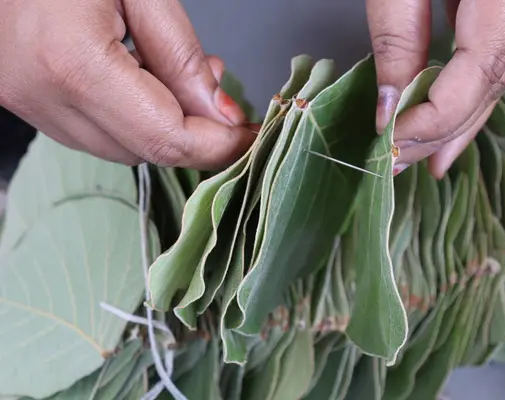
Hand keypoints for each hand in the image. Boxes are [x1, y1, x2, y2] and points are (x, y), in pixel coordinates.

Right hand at [0, 0, 255, 169]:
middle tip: (218, 89)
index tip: (252, 134)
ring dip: (161, 123)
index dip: (218, 145)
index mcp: (73, 61)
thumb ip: (181, 54)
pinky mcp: (22, 97)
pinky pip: (92, 129)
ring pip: (120, 147)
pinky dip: (128, 115)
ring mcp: (26, 101)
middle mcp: (42, 95)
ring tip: (174, 69)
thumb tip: (220, 114)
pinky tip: (137, 74)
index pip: (165, 138)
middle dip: (195, 132)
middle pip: (145, 150)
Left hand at [366, 0, 504, 177]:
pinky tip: (450, 117)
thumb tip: (389, 109)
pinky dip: (470, 90)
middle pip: (496, 80)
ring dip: (462, 119)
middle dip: (447, 129)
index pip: (483, 70)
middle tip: (403, 161)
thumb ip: (397, 39)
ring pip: (503, 72)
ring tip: (428, 158)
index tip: (392, 138)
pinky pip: (498, 55)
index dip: (437, 115)